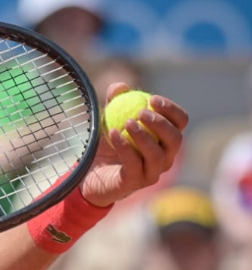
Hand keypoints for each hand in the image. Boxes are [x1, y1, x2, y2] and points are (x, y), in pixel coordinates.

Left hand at [79, 83, 188, 208]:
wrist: (89, 171)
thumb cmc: (106, 143)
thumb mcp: (109, 118)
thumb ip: (115, 102)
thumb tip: (120, 86)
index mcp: (165, 138)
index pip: (180, 122)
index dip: (171, 110)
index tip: (153, 99)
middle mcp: (165, 156)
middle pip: (176, 139)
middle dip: (161, 124)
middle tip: (142, 112)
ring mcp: (152, 172)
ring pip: (158, 155)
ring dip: (144, 136)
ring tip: (128, 123)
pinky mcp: (136, 182)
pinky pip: (134, 164)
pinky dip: (125, 148)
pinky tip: (115, 134)